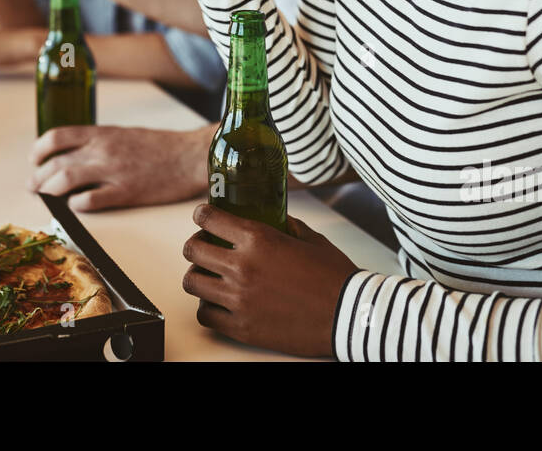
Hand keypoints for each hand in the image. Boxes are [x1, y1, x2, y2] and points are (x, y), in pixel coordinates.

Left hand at [29, 124, 211, 210]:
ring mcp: (113, 172)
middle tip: (33, 187)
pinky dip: (76, 205)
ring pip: (67, 181)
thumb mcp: (124, 134)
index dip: (39, 150)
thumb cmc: (160, 146)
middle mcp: (102, 150)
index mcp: (102, 134)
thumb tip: (73, 154)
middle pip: (56, 163)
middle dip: (38, 177)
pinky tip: (75, 206)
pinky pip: (90, 200)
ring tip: (46, 198)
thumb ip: (98, 142)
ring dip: (50, 191)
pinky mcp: (125, 193)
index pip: (56, 137)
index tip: (35, 161)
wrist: (190, 156)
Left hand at [181, 206, 358, 356]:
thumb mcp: (310, 238)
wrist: (348, 315)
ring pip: (192, 282)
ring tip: (209, 276)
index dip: (202, 215)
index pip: (209, 219)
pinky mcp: (241, 327)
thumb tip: (273, 219)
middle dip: (196, 244)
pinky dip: (207, 306)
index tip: (203, 217)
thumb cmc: (333, 276)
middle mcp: (242, 267)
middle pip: (193, 250)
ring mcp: (239, 299)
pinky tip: (218, 302)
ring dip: (198, 275)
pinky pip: (205, 315)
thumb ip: (285, 225)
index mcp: (258, 239)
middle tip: (205, 246)